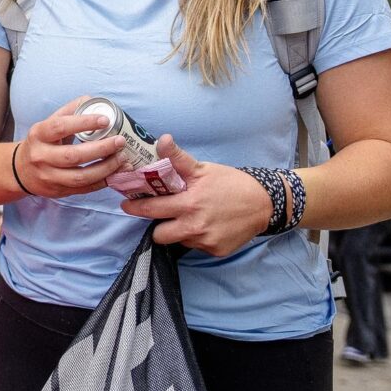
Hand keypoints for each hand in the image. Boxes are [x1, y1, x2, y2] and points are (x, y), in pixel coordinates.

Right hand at [15, 96, 130, 198]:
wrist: (21, 171)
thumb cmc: (41, 143)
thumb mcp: (47, 124)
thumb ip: (69, 112)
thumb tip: (91, 100)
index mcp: (38, 135)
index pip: (60, 127)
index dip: (84, 123)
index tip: (105, 120)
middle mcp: (41, 157)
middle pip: (73, 155)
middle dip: (102, 149)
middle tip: (120, 141)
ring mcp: (49, 177)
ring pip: (81, 176)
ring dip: (106, 168)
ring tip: (123, 159)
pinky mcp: (58, 191)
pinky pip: (84, 189)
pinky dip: (103, 182)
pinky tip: (115, 173)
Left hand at [120, 134, 272, 255]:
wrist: (264, 203)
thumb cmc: (230, 183)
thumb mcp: (203, 169)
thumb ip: (178, 159)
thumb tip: (162, 139)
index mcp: (189, 204)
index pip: (152, 210)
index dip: (136, 208)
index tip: (126, 205)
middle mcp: (195, 227)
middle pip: (159, 235)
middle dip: (155, 225)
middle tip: (157, 214)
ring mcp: (206, 242)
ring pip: (178, 240)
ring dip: (177, 230)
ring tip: (187, 216)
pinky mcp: (216, 251)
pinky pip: (195, 246)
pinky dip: (196, 237)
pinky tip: (206, 224)